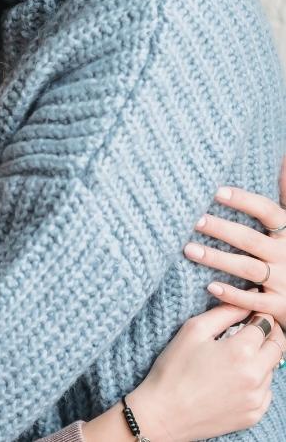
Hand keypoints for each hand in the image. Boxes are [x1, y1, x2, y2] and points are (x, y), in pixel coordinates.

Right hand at [129, 303, 284, 441]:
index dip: (258, 314)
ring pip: (272, 369)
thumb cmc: (175, 368)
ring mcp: (256, 399)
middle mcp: (255, 376)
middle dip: (268, 333)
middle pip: (276, 346)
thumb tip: (245, 301)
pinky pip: (266, 392)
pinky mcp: (253, 415)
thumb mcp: (194, 330)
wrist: (165, 413)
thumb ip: (224, 312)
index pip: (264, 324)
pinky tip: (238, 376)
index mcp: (241, 351)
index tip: (250, 313)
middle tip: (252, 328)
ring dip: (262, 357)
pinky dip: (258, 380)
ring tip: (239, 353)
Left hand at [183, 179, 285, 327]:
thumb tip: (282, 158)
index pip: (265, 210)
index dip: (242, 199)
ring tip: (188, 249)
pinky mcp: (280, 306)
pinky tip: (209, 285)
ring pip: (247, 268)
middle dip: (220, 228)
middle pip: (249, 238)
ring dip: (217, 259)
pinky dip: (232, 294)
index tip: (215, 190)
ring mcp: (284, 281)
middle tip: (191, 219)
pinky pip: (254, 300)